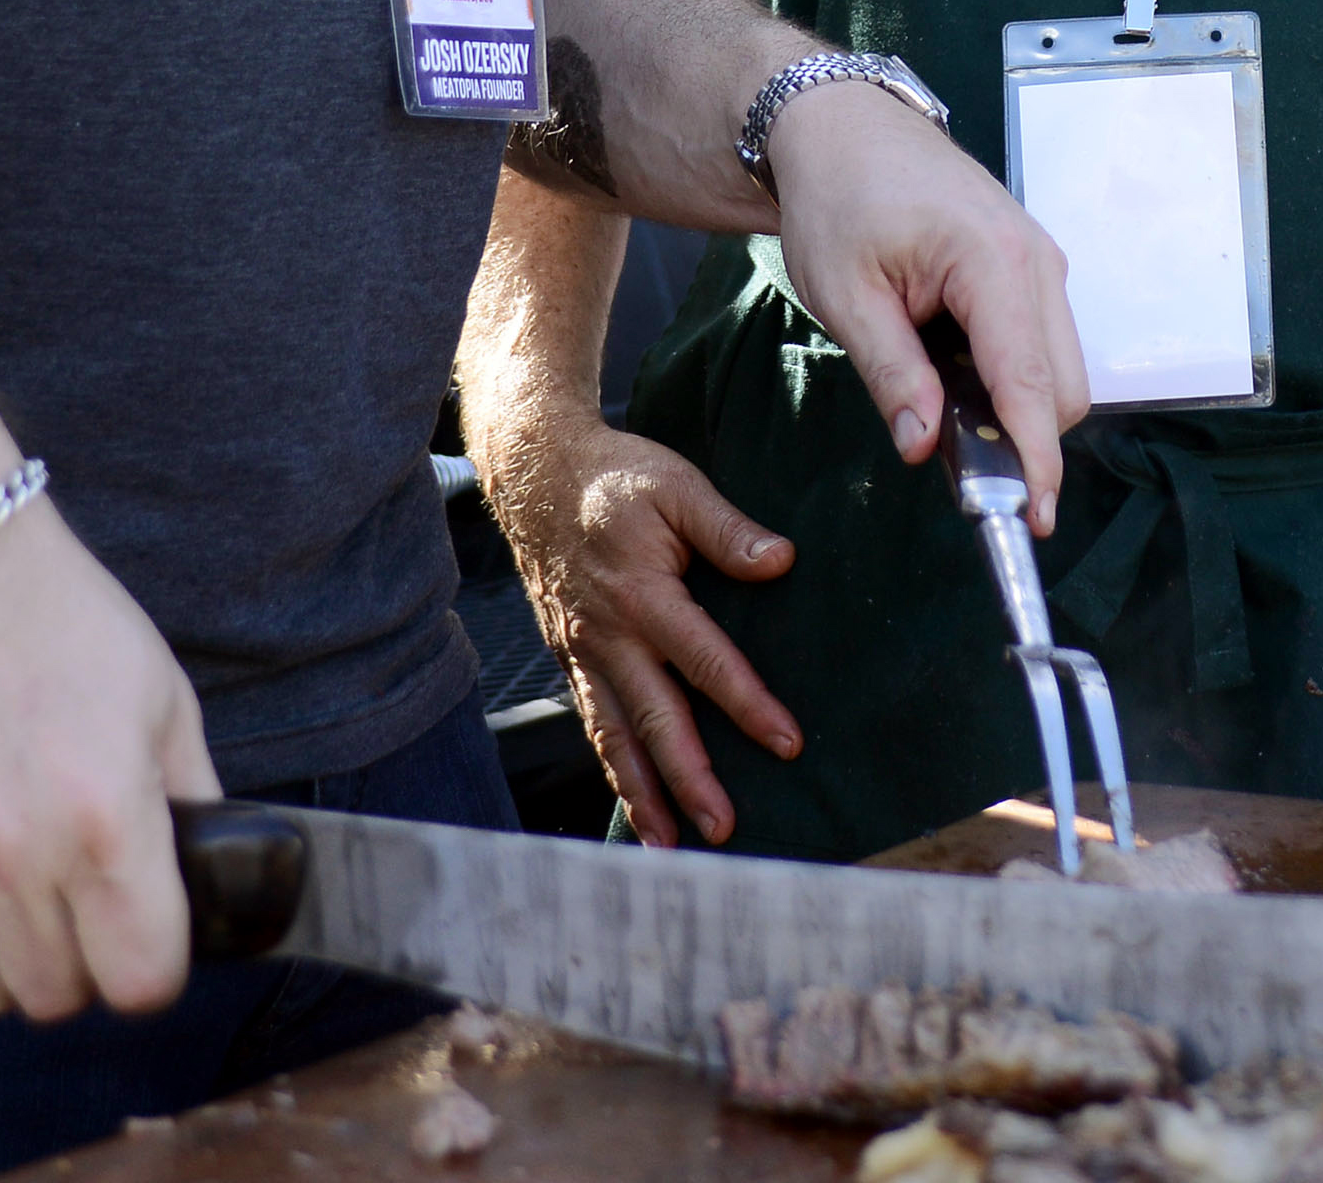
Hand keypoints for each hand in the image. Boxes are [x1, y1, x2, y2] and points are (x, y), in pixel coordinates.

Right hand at [0, 497, 221, 1017]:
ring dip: (12, 965)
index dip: (158, 963)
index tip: (152, 931)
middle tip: (86, 902)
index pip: (143, 976)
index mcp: (104, 815)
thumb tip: (204, 874)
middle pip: (60, 994)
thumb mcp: (161, 693)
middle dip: (87, 961)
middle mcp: (16, 855)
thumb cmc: (55, 616)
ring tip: (24, 901)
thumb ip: (190, 798)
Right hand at [492, 411, 798, 846]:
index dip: (747, 704)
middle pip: (655, 720)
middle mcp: (609, 636)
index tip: (787, 744)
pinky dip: (614, 769)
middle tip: (725, 829)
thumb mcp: (677, 485)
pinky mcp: (570, 659)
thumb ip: (727, 529)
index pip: (704, 661)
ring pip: (615, 737)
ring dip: (644, 796)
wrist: (535, 474)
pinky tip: (636, 804)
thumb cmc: (614, 477)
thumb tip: (782, 561)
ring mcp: (583, 653)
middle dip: (690, 779)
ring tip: (673, 847)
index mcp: (643, 594)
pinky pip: (593, 724)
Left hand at [767, 82, 1089, 534]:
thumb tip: (928, 447)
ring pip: (1057, 366)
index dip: (1036, 460)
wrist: (838, 125)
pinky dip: (1006, 371)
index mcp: (993, 262)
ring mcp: (1038, 258)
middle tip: (953, 464)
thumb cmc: (837, 197)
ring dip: (1012, 403)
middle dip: (1023, 437)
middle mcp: (1035, 259)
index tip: (1032, 518)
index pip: (1031, 384)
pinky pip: (1039, 338)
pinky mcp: (1028, 264)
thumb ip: (893, 375)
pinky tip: (948, 363)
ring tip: (934, 398)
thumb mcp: (846, 295)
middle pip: (1062, 386)